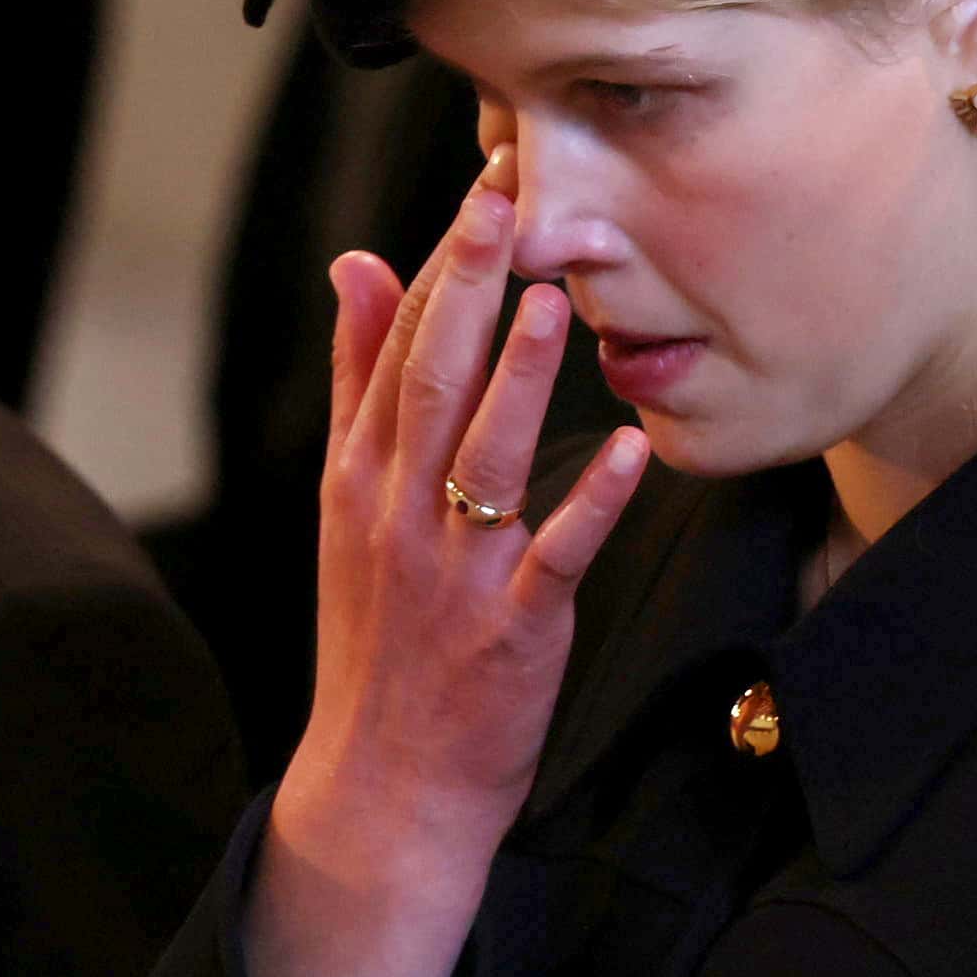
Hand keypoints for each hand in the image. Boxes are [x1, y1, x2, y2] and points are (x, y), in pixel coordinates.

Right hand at [250, 163, 653, 976]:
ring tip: (556, 301)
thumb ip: (353, 380)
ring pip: (484, 458)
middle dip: (465, 290)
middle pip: (428, 384)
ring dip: (519, 379)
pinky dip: (592, 502)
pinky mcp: (509, 630)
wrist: (382, 788)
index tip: (478, 188)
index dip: (436, 265)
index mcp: (357, 478)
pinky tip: (630, 450)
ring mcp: (451, 573)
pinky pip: (553, 554)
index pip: (392, 352)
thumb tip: (352, 262)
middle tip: (505, 201)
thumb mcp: (345, 501)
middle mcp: (395, 514)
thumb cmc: (377, 636)